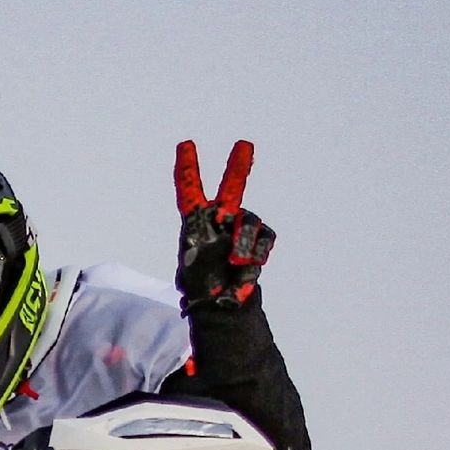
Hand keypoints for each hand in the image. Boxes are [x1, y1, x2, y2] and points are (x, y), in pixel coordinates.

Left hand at [174, 139, 274, 311]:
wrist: (223, 303)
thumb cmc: (201, 287)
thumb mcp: (190, 272)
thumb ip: (208, 252)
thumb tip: (233, 245)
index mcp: (195, 223)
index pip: (190, 192)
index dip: (188, 169)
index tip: (185, 145)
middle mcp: (219, 220)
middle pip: (231, 187)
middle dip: (238, 166)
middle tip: (245, 145)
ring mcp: (240, 228)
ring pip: (250, 221)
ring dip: (243, 241)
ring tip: (235, 260)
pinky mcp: (258, 241)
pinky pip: (265, 238)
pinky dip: (257, 253)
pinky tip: (246, 265)